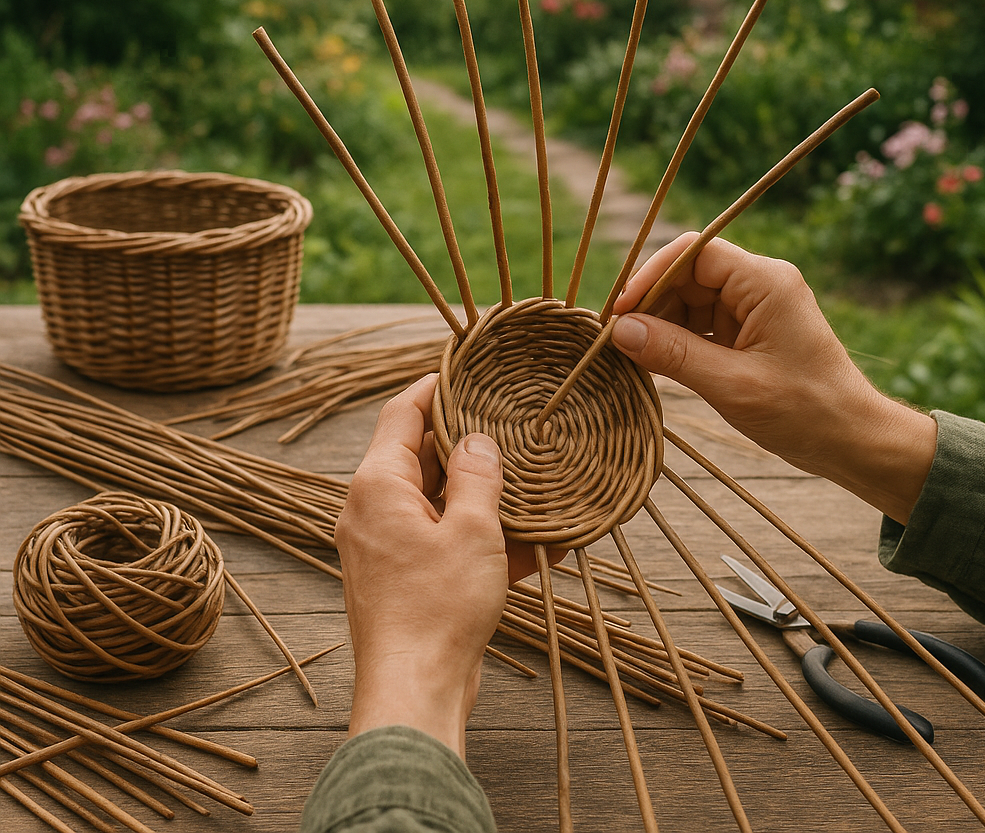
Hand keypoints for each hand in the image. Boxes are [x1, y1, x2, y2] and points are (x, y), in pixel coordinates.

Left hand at [336, 374, 508, 756]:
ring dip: (481, 493)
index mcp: (379, 485)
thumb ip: (477, 476)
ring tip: (529, 478)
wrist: (414, 693)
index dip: (433, 386)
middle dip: (466, 441)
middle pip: (420, 455)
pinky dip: (480, 537)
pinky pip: (444, 541)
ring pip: (438, 501)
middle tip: (508, 421)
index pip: (402, 413)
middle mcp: (373, 510)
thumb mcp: (471, 530)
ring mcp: (386, 547)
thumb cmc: (438, 609)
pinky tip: (533, 542)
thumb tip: (478, 440)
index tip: (463, 369)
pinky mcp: (404, 579)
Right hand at [610, 233, 935, 523]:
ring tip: (634, 356)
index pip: (694, 253)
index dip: (651, 275)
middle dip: (652, 304)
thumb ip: (674, 354)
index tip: (620, 310)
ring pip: (691, 300)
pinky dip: (678, 340)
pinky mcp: (751, 332)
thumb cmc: (804, 412)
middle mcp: (760, 285)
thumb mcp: (731, 385)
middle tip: (618, 339)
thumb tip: (620, 331)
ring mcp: (756, 308)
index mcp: (765, 282)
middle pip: (688, 275)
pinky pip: (702, 323)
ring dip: (661, 325)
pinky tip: (657, 364)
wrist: (852, 441)